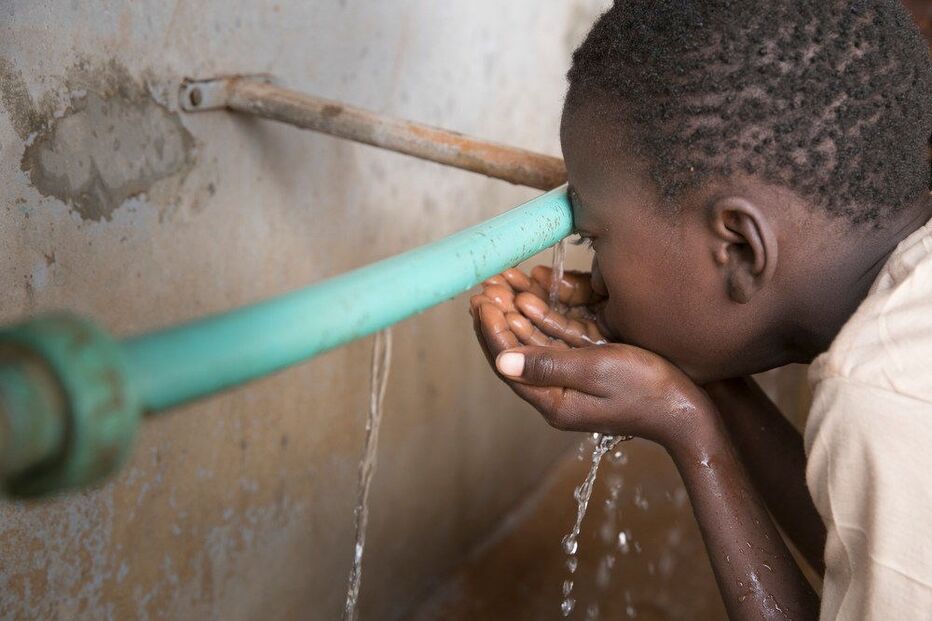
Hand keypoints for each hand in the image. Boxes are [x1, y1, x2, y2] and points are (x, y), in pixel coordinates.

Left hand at [470, 267, 713, 448]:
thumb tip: (501, 361)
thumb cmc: (649, 389)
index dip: (491, 329)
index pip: (508, 362)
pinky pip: (556, 344)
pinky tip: (532, 299)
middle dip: (498, 317)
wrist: (692, 410)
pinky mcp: (589, 371)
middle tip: (485, 285)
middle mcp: (557, 395)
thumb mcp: (597, 371)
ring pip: (533, 344)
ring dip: (516, 314)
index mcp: (553, 401)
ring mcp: (573, 383)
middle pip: (516, 352)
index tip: (481, 299)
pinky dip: (541, 320)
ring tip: (502, 285)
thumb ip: (548, 365)